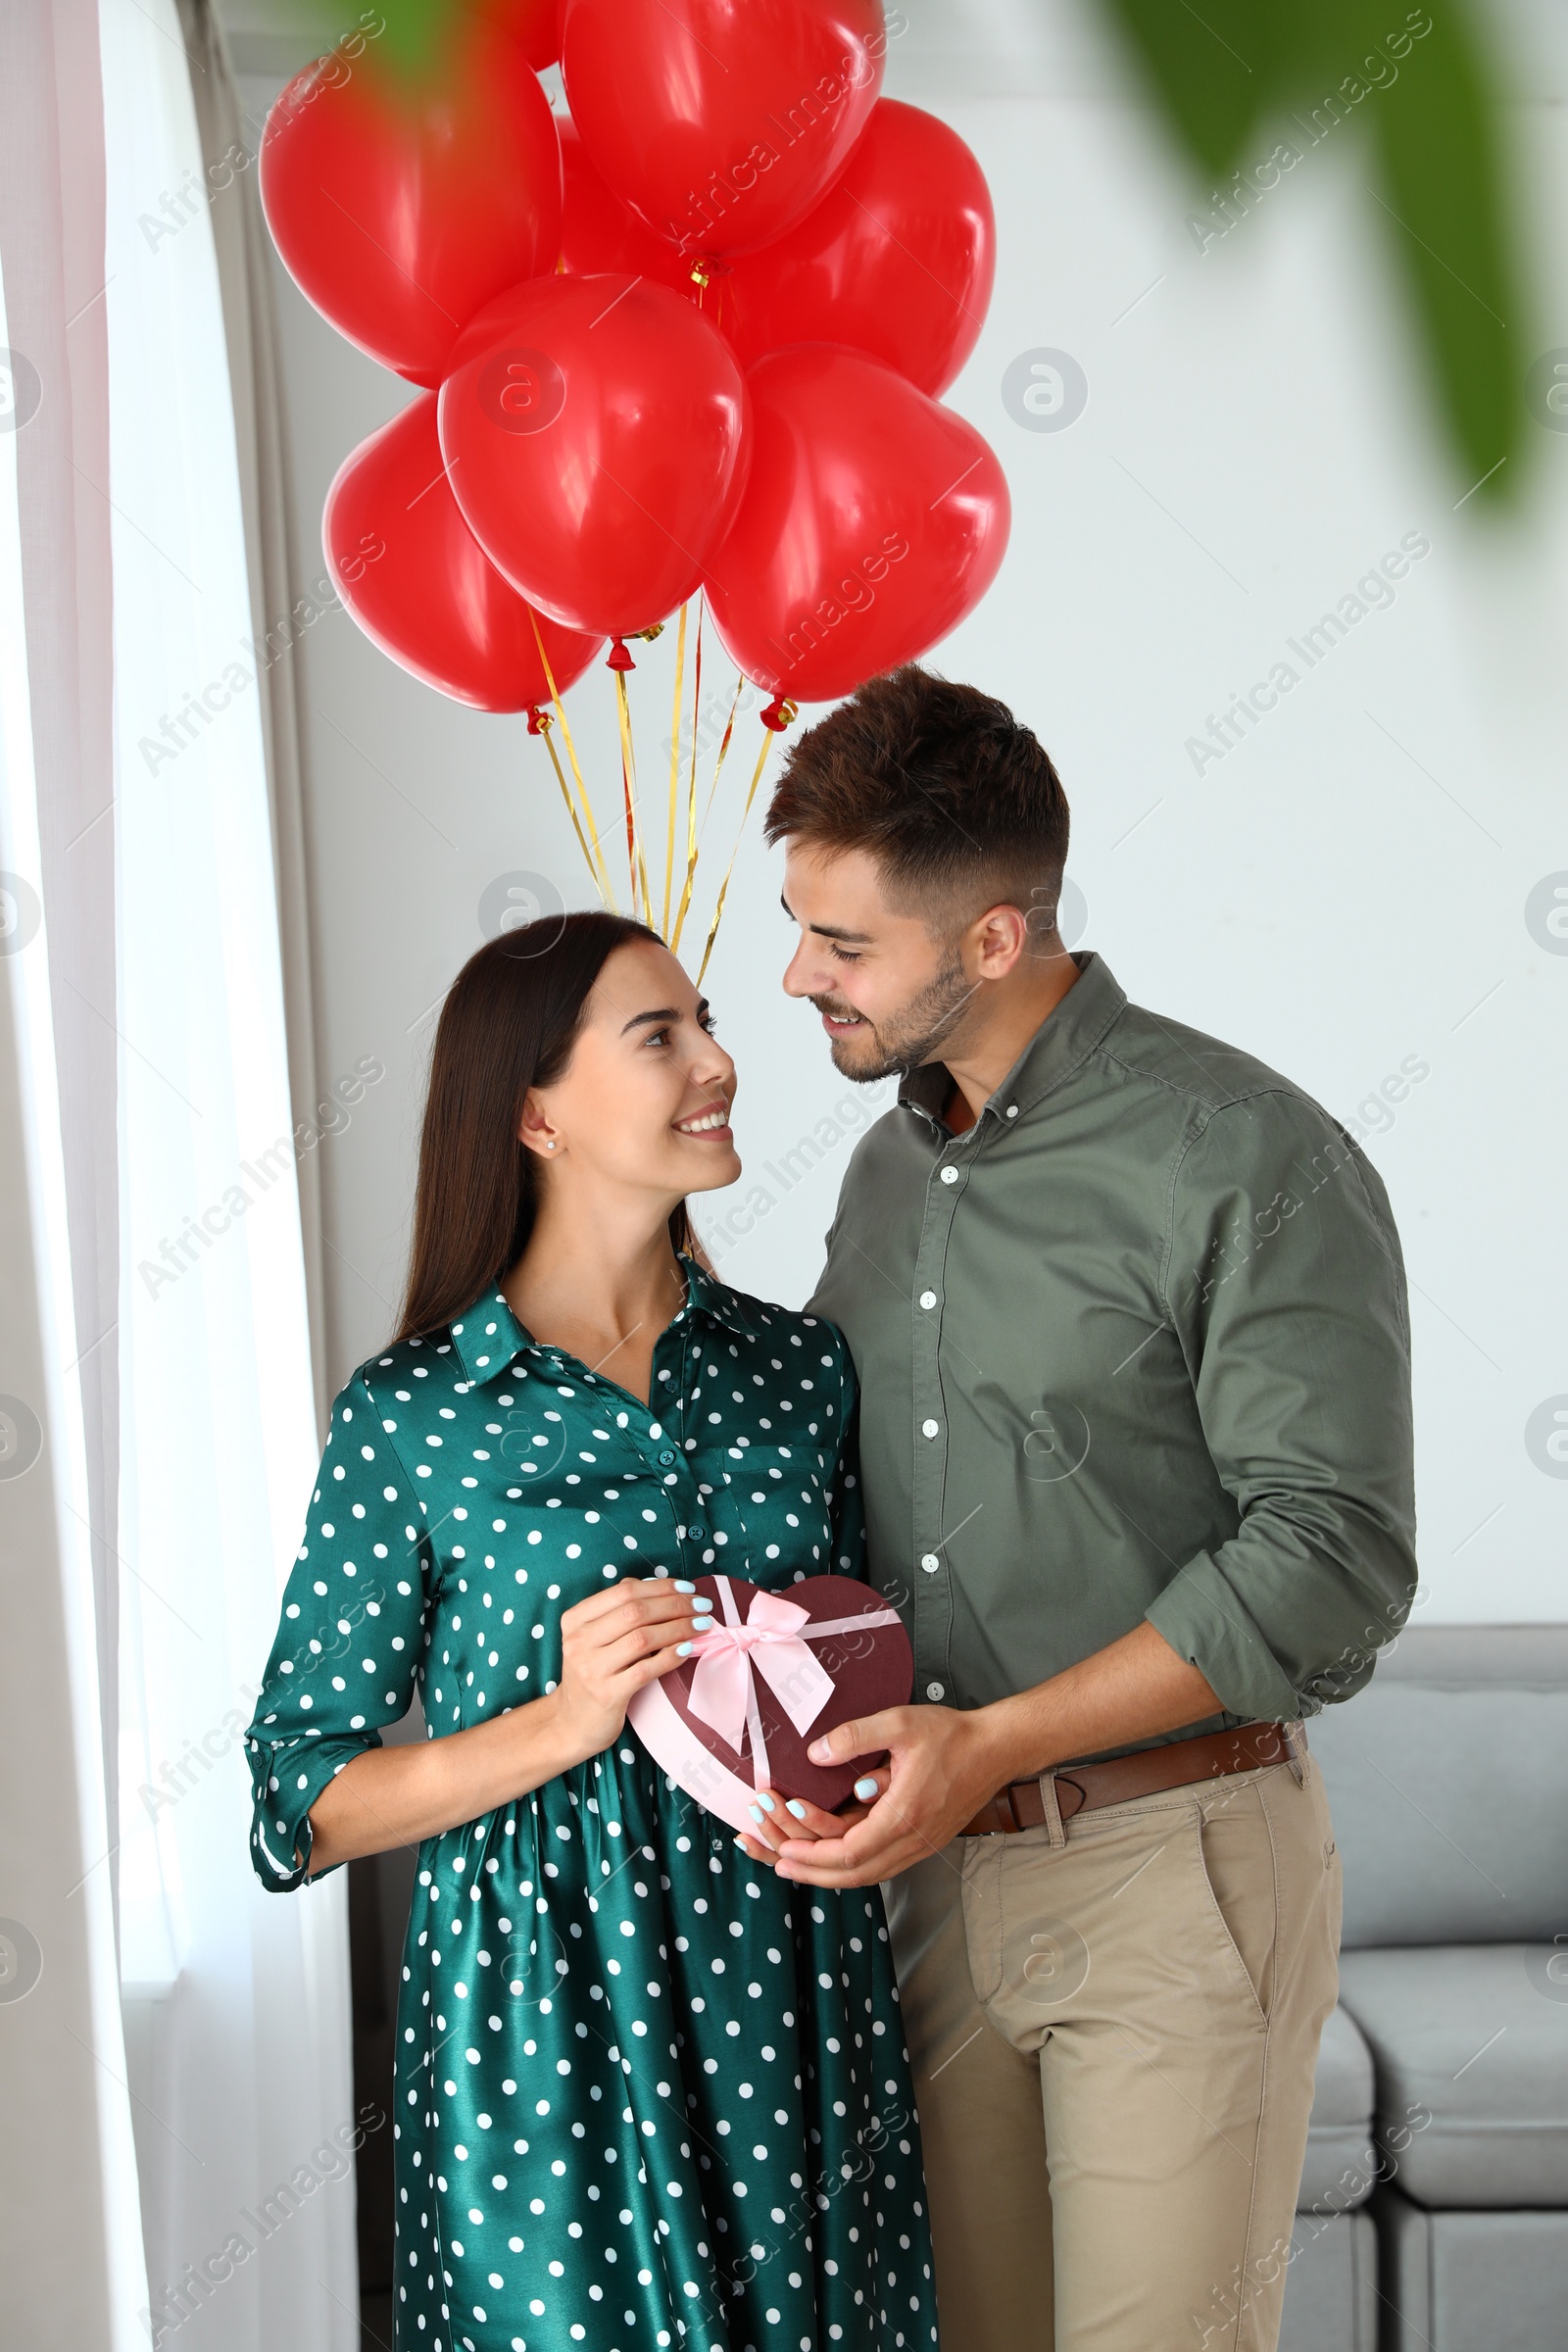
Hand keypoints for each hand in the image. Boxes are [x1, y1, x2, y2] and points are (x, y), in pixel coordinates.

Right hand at [549, 1576, 707, 1765]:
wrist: (573, 1722)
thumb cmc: (593, 1673)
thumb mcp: (595, 1638)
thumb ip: (619, 1610)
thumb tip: (661, 1587)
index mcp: (575, 1620)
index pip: (623, 1591)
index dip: (660, 1587)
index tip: (687, 1588)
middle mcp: (579, 1641)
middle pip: (636, 1612)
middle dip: (676, 1605)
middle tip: (702, 1607)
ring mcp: (591, 1669)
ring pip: (643, 1638)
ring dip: (679, 1628)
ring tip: (702, 1626)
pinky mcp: (607, 1694)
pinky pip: (646, 1669)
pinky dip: (671, 1656)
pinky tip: (687, 1649)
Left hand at [762, 1703, 1015, 1887]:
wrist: (996, 1749)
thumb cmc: (952, 1735)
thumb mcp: (899, 1723)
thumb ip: (854, 1735)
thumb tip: (814, 1754)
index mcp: (904, 1815)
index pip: (850, 1852)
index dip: (813, 1855)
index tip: (784, 1848)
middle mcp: (913, 1839)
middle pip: (855, 1874)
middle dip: (813, 1873)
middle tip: (778, 1864)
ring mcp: (921, 1845)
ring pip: (869, 1875)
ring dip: (831, 1875)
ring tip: (799, 1867)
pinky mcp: (925, 1842)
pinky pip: (883, 1866)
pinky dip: (854, 1868)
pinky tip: (837, 1859)